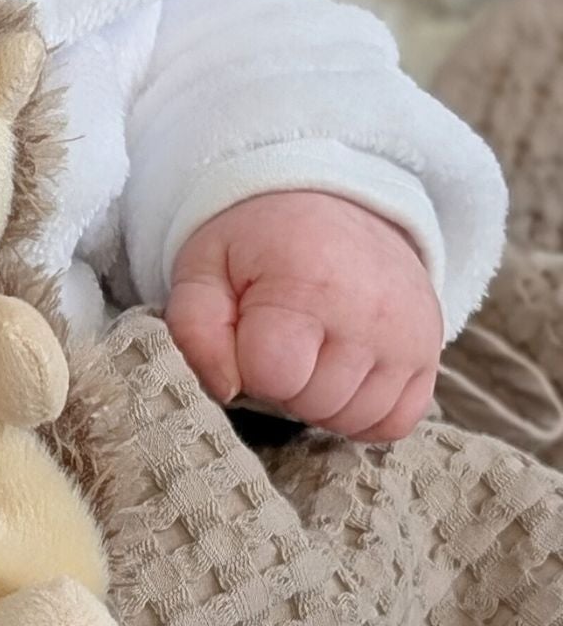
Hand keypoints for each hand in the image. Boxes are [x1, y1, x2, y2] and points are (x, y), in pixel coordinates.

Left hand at [165, 191, 441, 442]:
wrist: (329, 204)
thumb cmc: (256, 243)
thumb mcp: (202, 268)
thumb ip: (194, 329)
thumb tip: (225, 389)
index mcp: (306, 286)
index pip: (271, 376)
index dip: (246, 365)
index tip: (248, 331)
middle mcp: (370, 314)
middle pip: (313, 403)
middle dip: (282, 384)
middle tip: (278, 338)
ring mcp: (409, 336)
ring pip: (354, 419)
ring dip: (319, 401)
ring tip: (309, 351)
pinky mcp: (431, 352)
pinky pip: (395, 422)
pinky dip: (362, 411)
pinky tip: (340, 373)